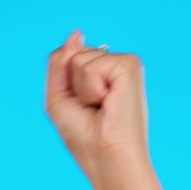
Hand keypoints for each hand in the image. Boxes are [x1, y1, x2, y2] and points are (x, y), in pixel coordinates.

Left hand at [44, 29, 151, 186]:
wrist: (106, 157)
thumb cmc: (84, 135)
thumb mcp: (59, 95)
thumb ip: (60, 61)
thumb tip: (76, 33)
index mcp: (99, 73)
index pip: (66, 55)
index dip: (63, 83)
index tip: (81, 105)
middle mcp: (113, 65)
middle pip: (70, 53)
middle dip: (70, 84)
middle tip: (90, 107)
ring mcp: (124, 63)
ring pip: (78, 57)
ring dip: (81, 88)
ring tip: (99, 106)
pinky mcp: (131, 65)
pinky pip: (91, 65)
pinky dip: (91, 87)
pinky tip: (108, 101)